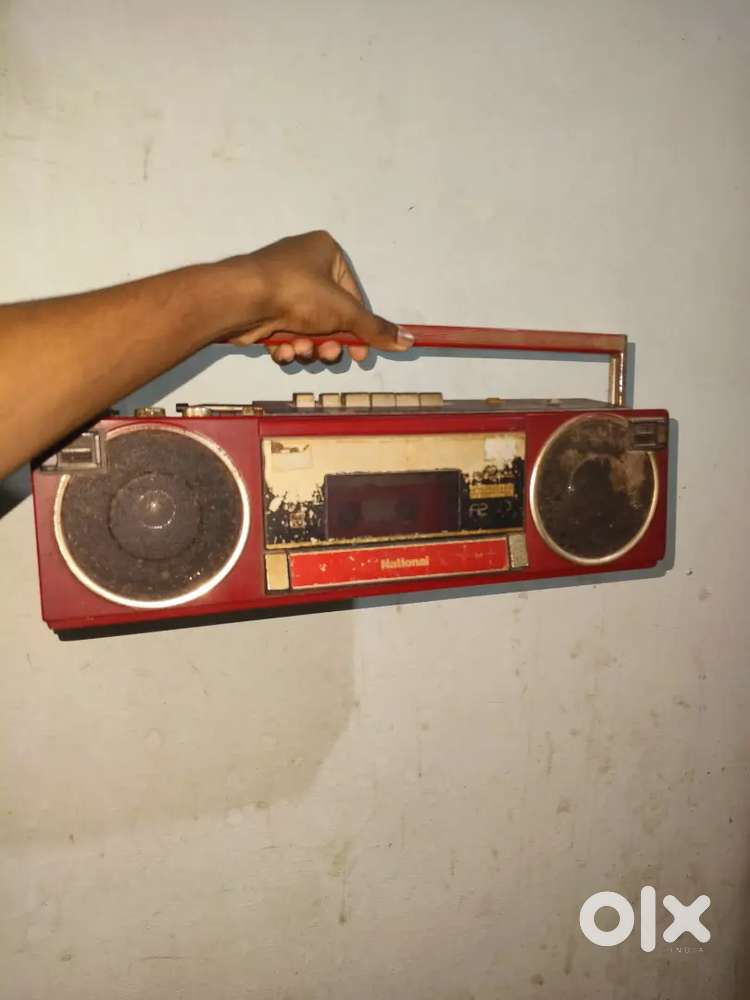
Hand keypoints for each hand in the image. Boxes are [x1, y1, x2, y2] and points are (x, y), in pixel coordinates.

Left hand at [223, 230, 412, 363]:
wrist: (241, 299)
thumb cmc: (298, 293)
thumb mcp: (345, 312)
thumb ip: (376, 329)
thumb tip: (410, 341)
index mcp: (325, 251)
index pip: (353, 296)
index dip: (358, 330)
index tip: (360, 355)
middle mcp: (303, 265)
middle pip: (330, 316)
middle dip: (330, 342)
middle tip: (327, 354)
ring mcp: (280, 286)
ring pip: (307, 328)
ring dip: (308, 347)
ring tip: (302, 350)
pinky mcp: (261, 308)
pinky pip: (284, 332)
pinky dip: (286, 346)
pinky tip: (282, 350)